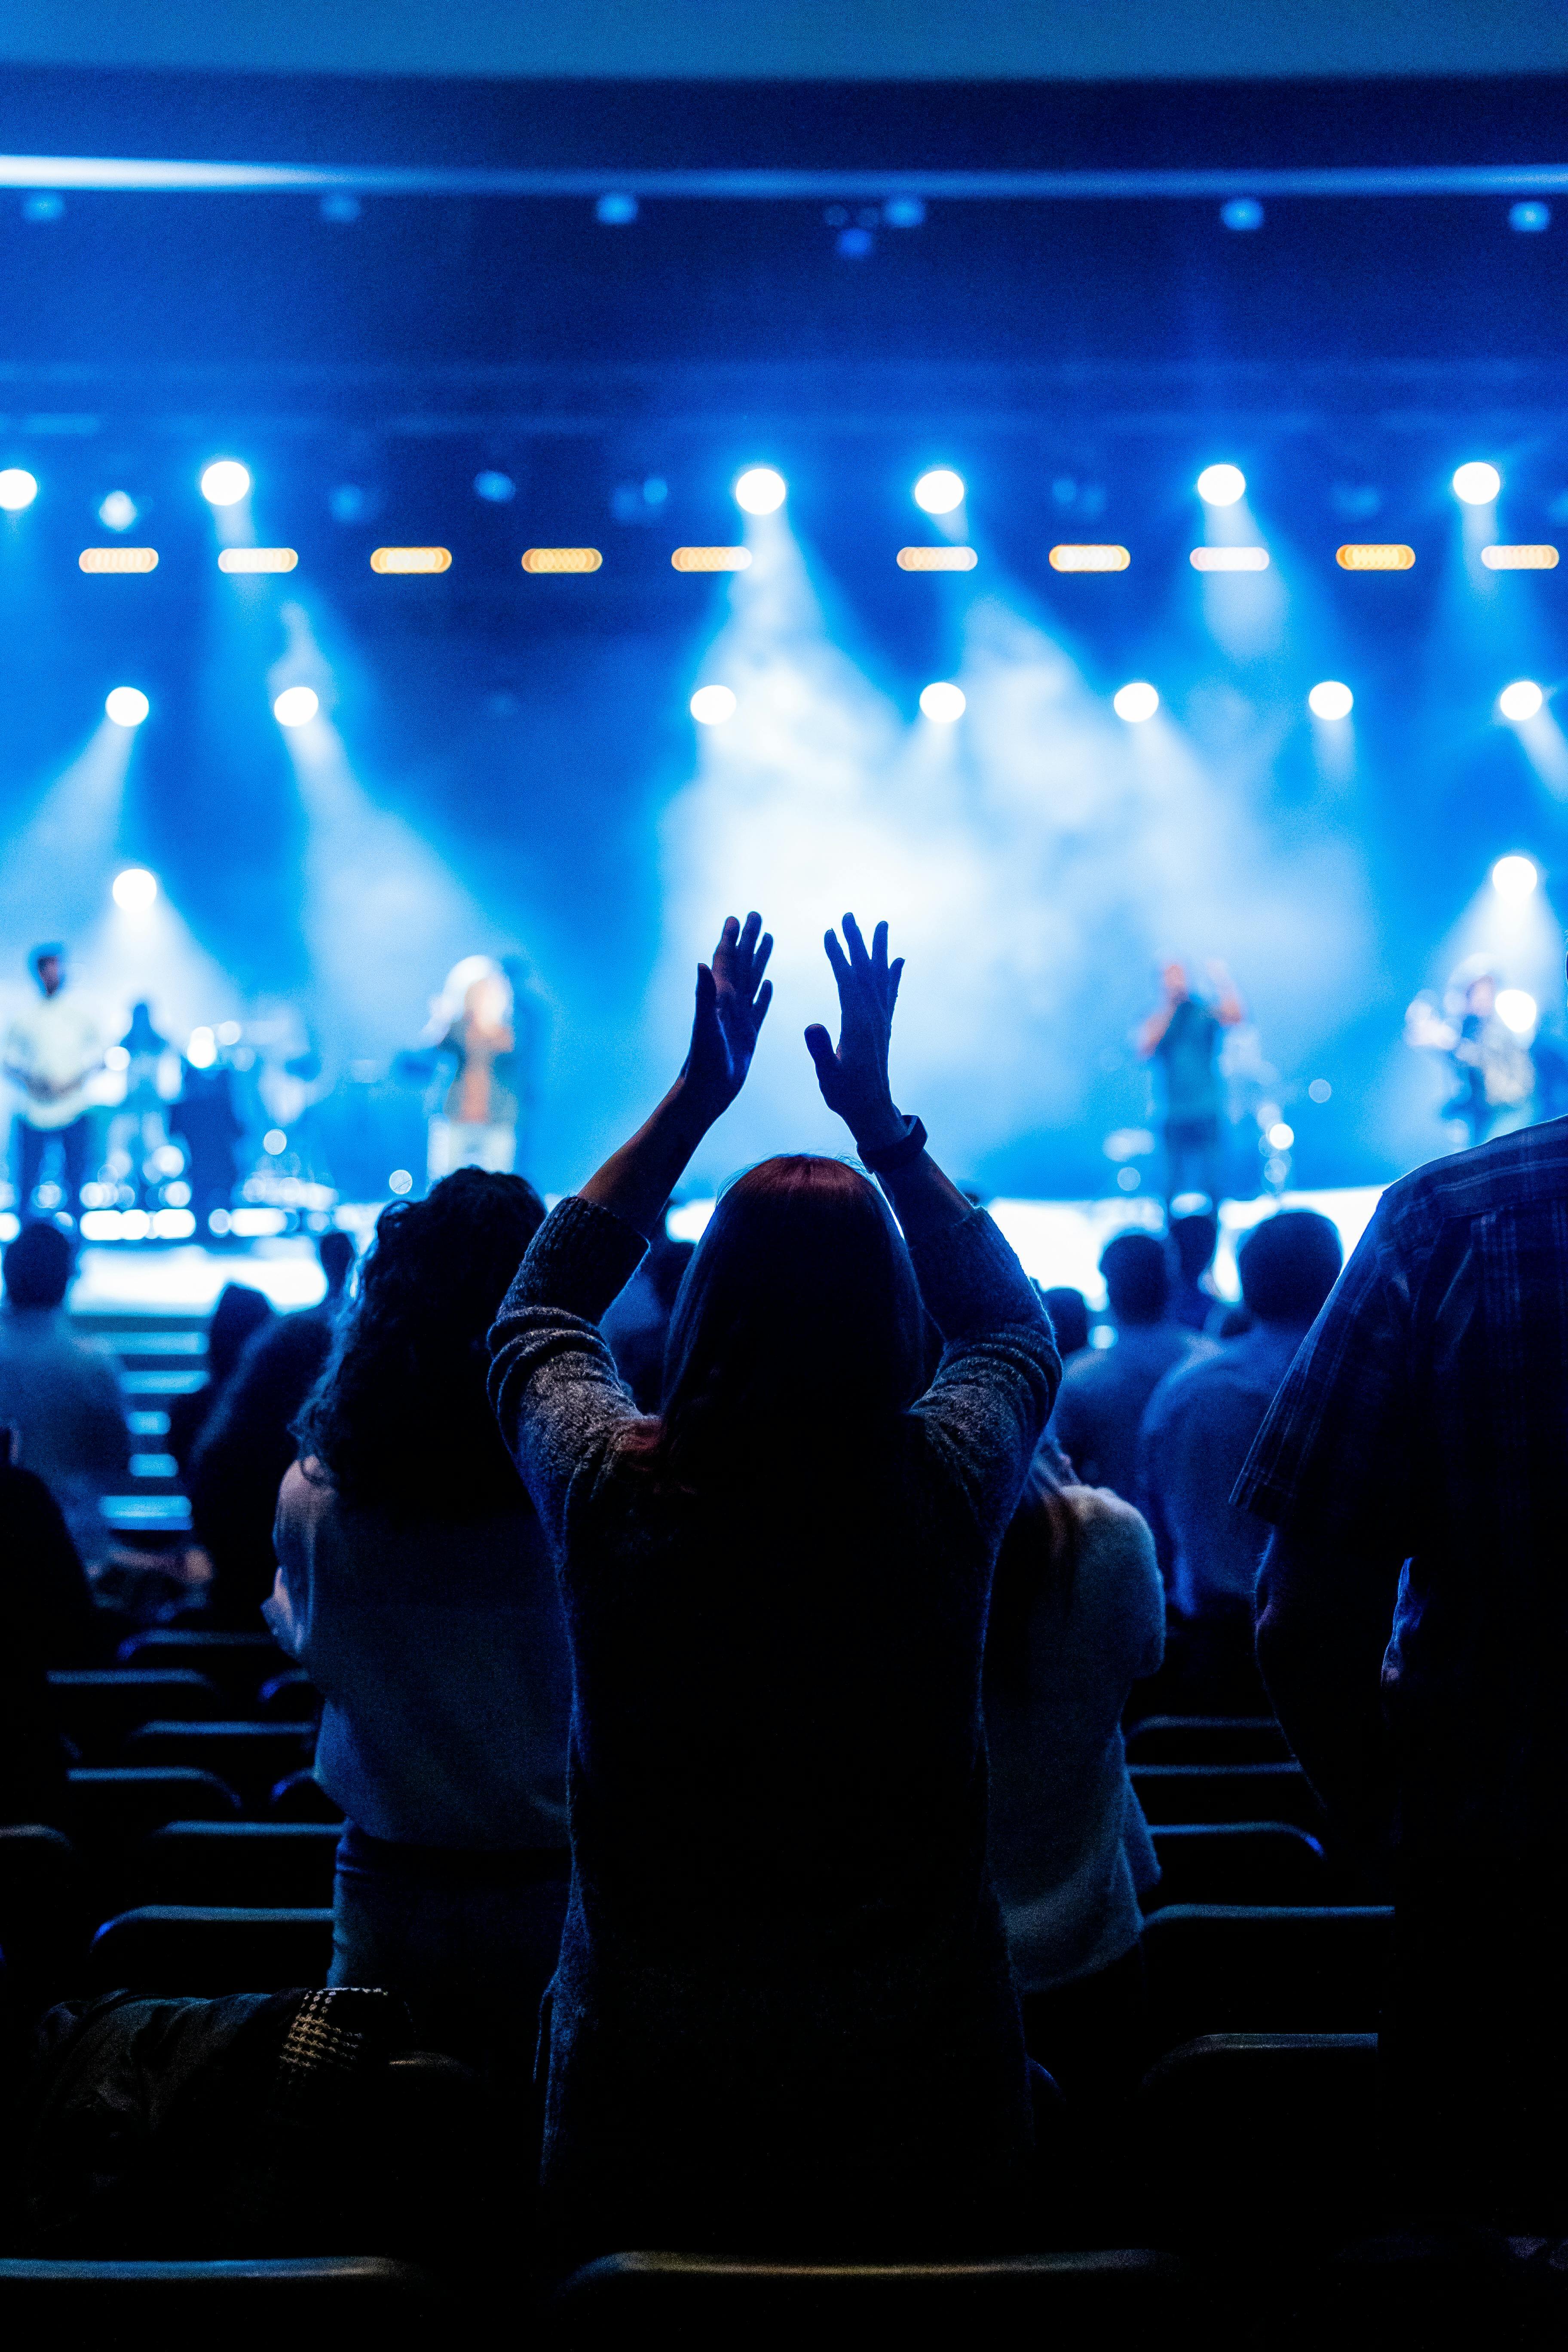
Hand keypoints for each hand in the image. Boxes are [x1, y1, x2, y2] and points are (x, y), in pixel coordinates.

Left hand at [680, 912, 772, 1124]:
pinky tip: (769, 984)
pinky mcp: (748, 1034)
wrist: (706, 1093)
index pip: (726, 959)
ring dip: (759, 959)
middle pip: (742, 963)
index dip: (731, 938)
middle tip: (756, 916)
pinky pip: (759, 1006)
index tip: (737, 917)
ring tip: (768, 938)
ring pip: (752, 980)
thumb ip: (704, 995)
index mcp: (720, 997)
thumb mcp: (705, 1027)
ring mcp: (739, 1018)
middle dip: (748, 939)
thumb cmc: (703, 1063)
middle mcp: (729, 1003)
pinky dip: (764, 993)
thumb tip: (703, 963)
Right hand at [805, 913, 905, 1148]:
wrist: (872, 1110)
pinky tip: (897, 961)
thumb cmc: (846, 1095)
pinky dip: (894, 974)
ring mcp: (882, 1020)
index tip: (829, 932)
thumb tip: (811, 1024)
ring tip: (880, 924)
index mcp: (858, 1024)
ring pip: (881, 977)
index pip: (848, 981)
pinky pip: (891, 993)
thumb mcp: (828, 1075)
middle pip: (866, 971)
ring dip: (878, 949)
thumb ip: (820, 1050)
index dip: (838, 956)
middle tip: (850, 915)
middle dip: (858, 942)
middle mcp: (874, 1017)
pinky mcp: (884, 1027)